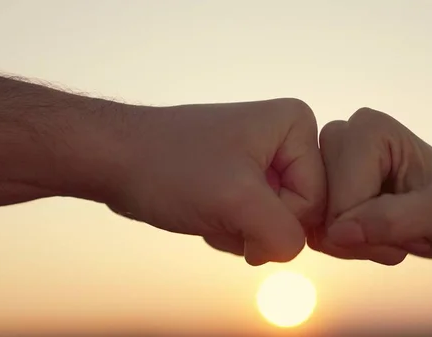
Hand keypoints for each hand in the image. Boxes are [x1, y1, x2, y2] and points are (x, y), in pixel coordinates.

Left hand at [105, 98, 325, 265]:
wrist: (116, 159)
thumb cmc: (171, 167)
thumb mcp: (238, 202)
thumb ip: (285, 234)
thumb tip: (290, 251)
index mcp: (296, 125)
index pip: (316, 200)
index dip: (276, 217)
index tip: (235, 204)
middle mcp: (285, 139)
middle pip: (299, 213)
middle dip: (256, 226)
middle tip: (220, 207)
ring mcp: (263, 160)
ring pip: (275, 223)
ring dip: (239, 230)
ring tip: (208, 206)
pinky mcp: (242, 179)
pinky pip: (254, 222)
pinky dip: (229, 229)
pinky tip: (203, 212)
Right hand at [309, 108, 431, 264]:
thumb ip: (393, 219)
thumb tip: (337, 232)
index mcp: (368, 129)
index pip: (339, 199)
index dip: (369, 229)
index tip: (411, 228)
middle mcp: (341, 137)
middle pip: (320, 209)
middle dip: (359, 236)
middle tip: (400, 232)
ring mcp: (328, 162)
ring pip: (314, 223)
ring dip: (354, 243)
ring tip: (391, 232)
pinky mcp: (325, 186)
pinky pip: (315, 230)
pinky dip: (345, 245)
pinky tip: (374, 234)